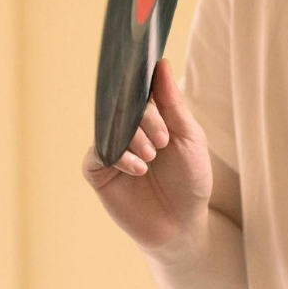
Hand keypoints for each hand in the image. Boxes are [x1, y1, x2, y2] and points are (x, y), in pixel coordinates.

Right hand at [82, 58, 212, 252]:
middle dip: (144, 119)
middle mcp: (128, 128)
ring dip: (132, 138)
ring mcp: (112, 149)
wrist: (182, 224)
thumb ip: (173, 103)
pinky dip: (118, 157)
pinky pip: (97, 155)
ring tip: (152, 156)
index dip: (143, 85)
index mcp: (151, 115)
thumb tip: (161, 64)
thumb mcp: (189, 137)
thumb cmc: (190, 178)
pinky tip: (138, 169)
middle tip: (162, 141)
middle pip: (124, 106)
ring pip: (109, 128)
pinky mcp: (99, 172)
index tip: (150, 87)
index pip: (140, 88)